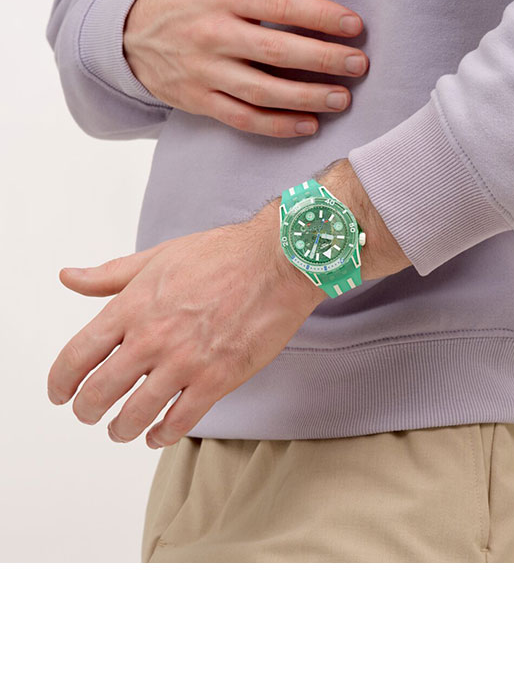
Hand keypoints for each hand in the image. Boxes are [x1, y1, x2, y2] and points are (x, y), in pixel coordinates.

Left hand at [47, 159, 409, 447]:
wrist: (278, 262)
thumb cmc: (223, 254)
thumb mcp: (157, 256)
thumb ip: (109, 275)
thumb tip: (69, 277)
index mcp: (133, 306)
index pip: (78, 354)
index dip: (60, 381)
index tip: (58, 392)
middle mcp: (152, 337)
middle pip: (100, 391)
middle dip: (86, 410)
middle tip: (87, 414)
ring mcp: (185, 362)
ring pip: (136, 414)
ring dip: (121, 429)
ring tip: (120, 430)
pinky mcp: (218, 380)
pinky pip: (180, 422)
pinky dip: (163, 435)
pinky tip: (158, 435)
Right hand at [123, 0, 368, 138]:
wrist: (130, 33)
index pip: (281, 6)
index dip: (321, 16)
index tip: (355, 25)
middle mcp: (215, 35)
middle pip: (277, 52)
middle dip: (323, 60)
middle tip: (360, 64)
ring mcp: (206, 72)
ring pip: (263, 91)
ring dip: (307, 98)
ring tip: (343, 99)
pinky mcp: (200, 101)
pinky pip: (243, 118)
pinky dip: (277, 126)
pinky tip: (310, 126)